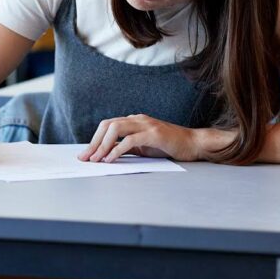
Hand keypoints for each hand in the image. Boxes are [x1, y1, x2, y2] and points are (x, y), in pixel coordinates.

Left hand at [79, 114, 237, 162]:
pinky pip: (130, 139)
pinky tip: (110, 159)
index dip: (94, 140)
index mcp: (134, 121)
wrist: (194, 144)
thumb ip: (126, 148)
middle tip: (85, 158)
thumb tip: (105, 155)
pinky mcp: (154, 133)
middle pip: (108, 125)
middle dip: (94, 142)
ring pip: (116, 128)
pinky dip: (117, 149)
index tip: (85, 155)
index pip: (107, 125)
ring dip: (103, 145)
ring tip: (96, 159)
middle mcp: (138, 119)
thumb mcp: (143, 148)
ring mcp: (146, 124)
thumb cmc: (169, 146)